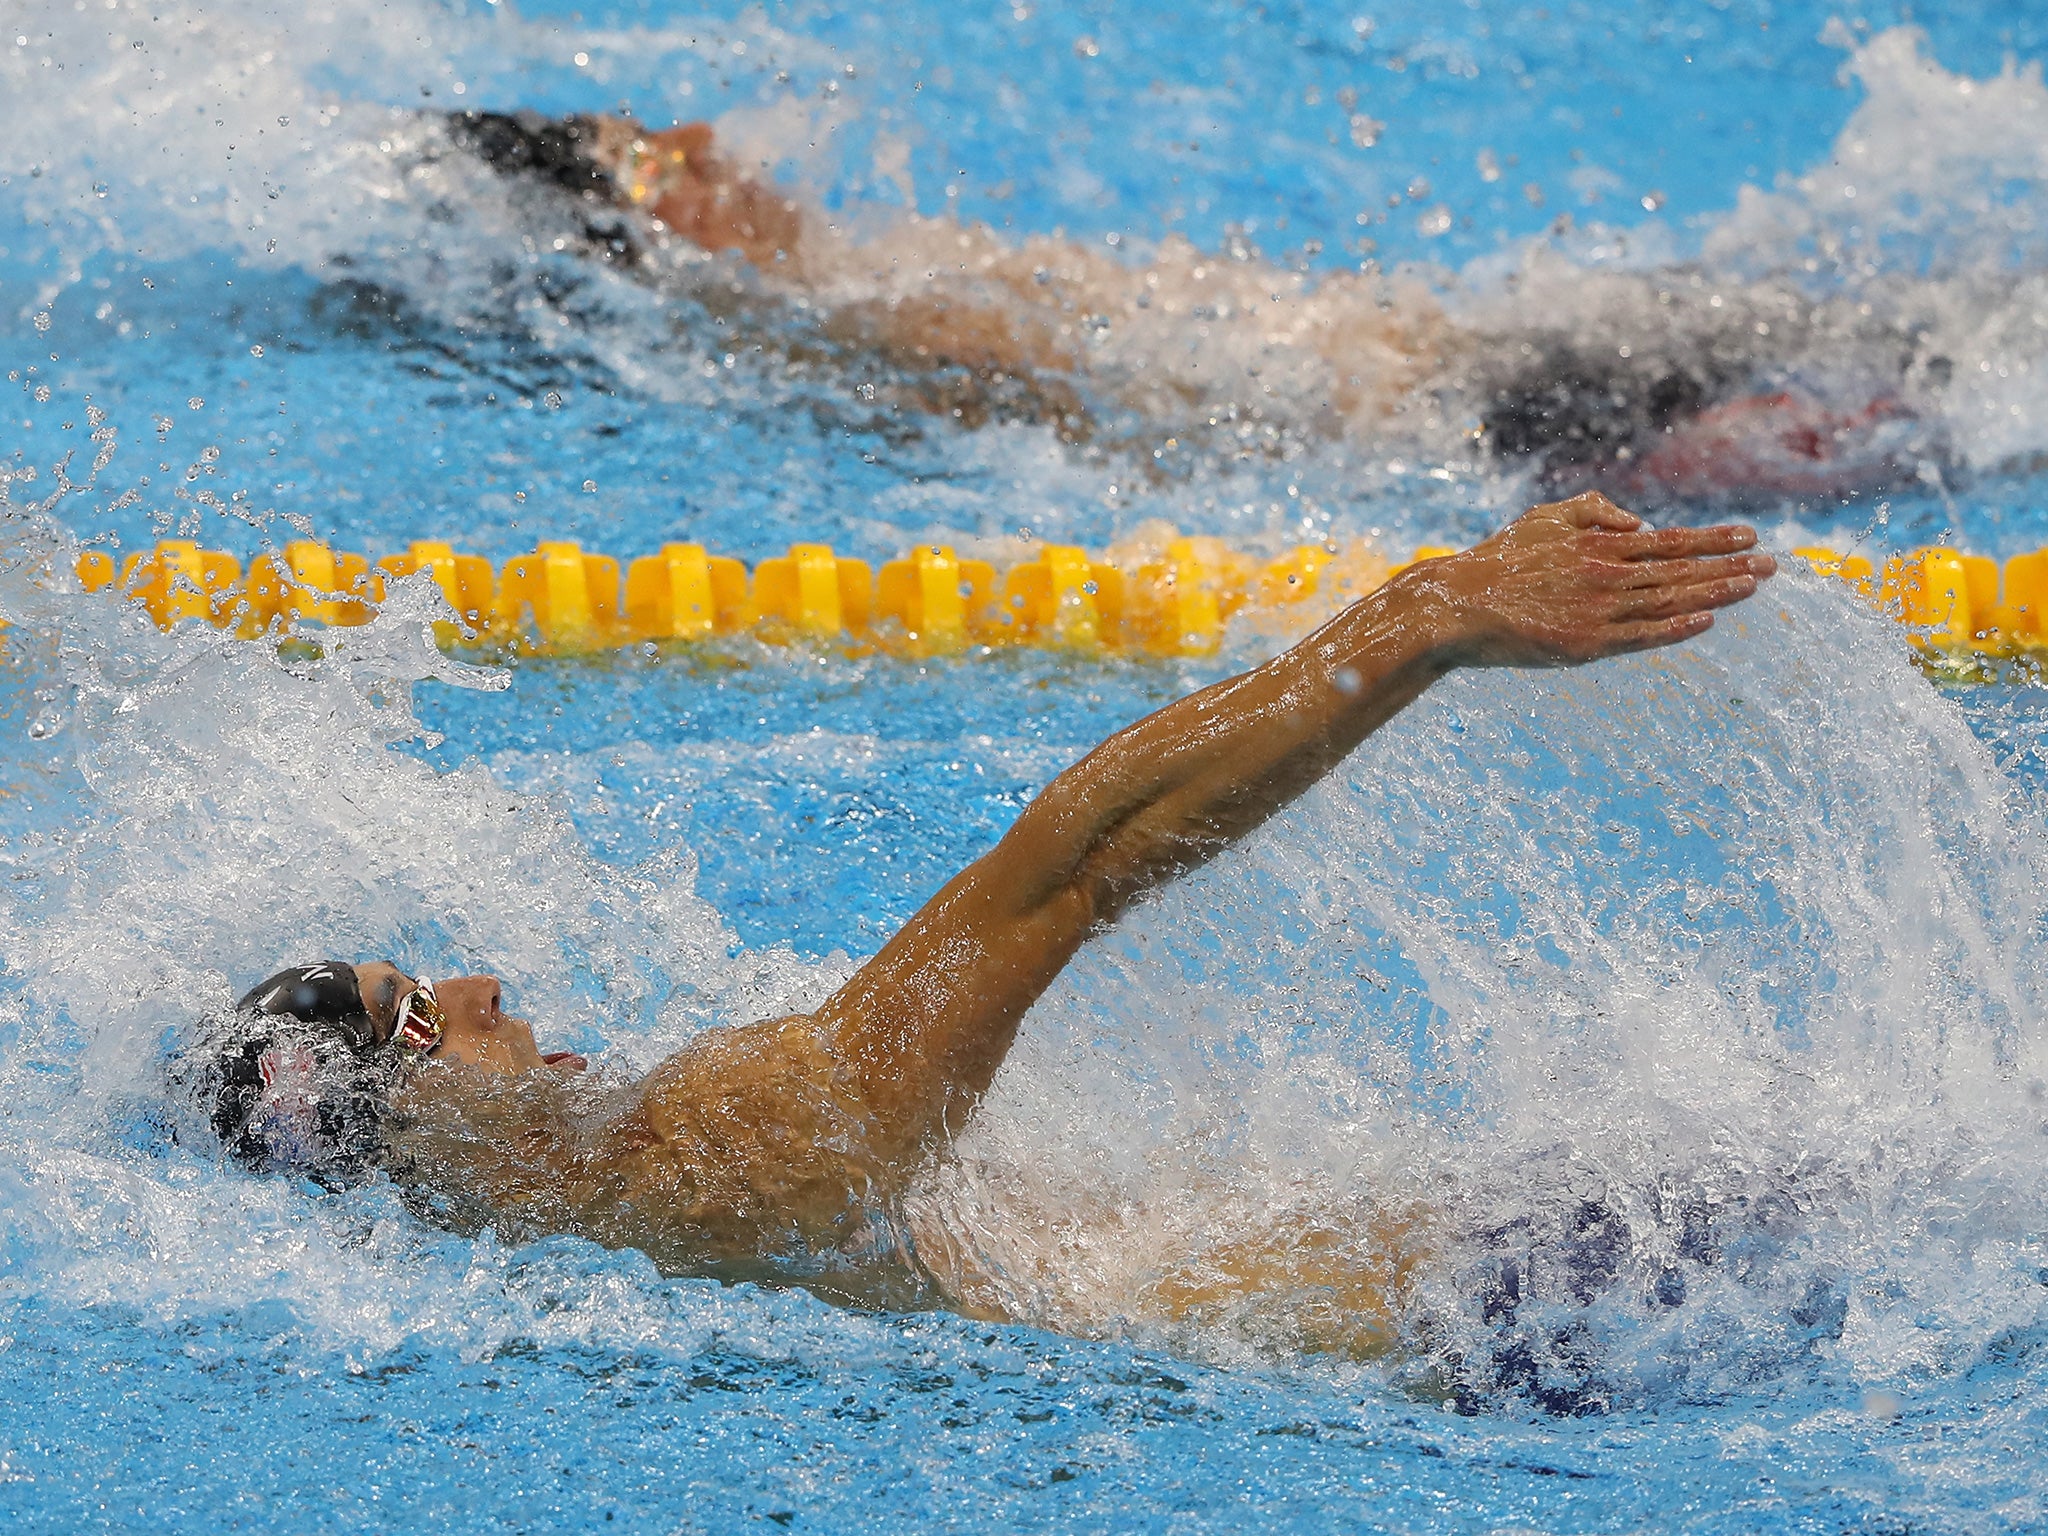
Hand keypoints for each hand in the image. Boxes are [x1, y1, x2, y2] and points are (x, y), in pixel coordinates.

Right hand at [1408, 491, 1775, 667]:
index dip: (1713, 539)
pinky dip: (1675, 628)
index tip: (1751, 537)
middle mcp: (1606, 574)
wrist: (1458, 606)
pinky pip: (1641, 636)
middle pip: (1681, 570)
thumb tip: (1640, 521)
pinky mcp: (1585, 645)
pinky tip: (1705, 621)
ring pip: (1670, 600)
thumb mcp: (1544, 518)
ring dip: (1715, 593)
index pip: (1670, 541)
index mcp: (1599, 544)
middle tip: (1773, 566)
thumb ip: (1593, 510)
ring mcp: (1598, 611)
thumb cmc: (1499, 560)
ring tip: (1752, 588)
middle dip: (1730, 566)